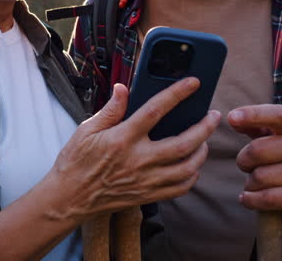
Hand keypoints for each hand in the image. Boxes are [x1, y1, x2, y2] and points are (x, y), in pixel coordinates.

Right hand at [46, 78, 220, 220]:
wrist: (68, 199)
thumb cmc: (75, 162)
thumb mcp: (87, 130)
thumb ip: (111, 110)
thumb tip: (124, 88)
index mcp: (122, 138)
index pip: (155, 110)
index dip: (176, 94)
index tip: (193, 83)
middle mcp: (137, 160)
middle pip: (182, 143)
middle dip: (204, 127)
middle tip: (213, 115)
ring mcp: (144, 180)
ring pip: (187, 168)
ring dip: (202, 152)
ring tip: (205, 139)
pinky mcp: (147, 196)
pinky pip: (179, 188)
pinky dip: (191, 176)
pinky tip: (192, 165)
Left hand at [229, 104, 281, 223]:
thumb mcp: (274, 135)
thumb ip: (254, 125)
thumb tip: (233, 118)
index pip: (278, 115)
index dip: (253, 114)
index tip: (231, 118)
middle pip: (257, 149)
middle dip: (243, 160)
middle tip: (246, 165)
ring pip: (259, 177)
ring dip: (249, 183)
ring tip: (257, 183)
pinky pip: (266, 198)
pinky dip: (251, 199)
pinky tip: (248, 197)